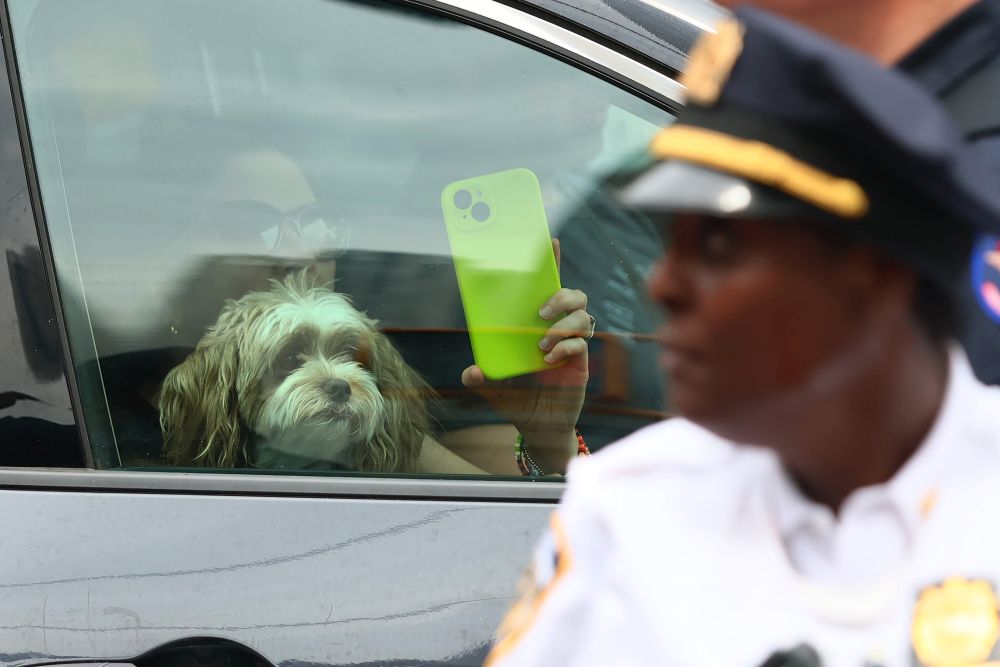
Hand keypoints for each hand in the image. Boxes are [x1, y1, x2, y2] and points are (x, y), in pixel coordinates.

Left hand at [461, 239, 591, 472]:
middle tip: (541, 311)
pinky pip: (582, 343)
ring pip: (582, 316)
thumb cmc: (516, 399)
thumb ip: (479, 378)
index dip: (550, 263)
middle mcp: (556, 329)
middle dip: (561, 295)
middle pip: (574, 296)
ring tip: (541, 343)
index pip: (545, 287)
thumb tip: (472, 371)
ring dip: (562, 325)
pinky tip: (549, 360)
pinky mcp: (581, 362)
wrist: (537, 427)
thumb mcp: (491, 387)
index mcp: (533, 324)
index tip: (549, 241)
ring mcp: (571, 344)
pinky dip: (566, 348)